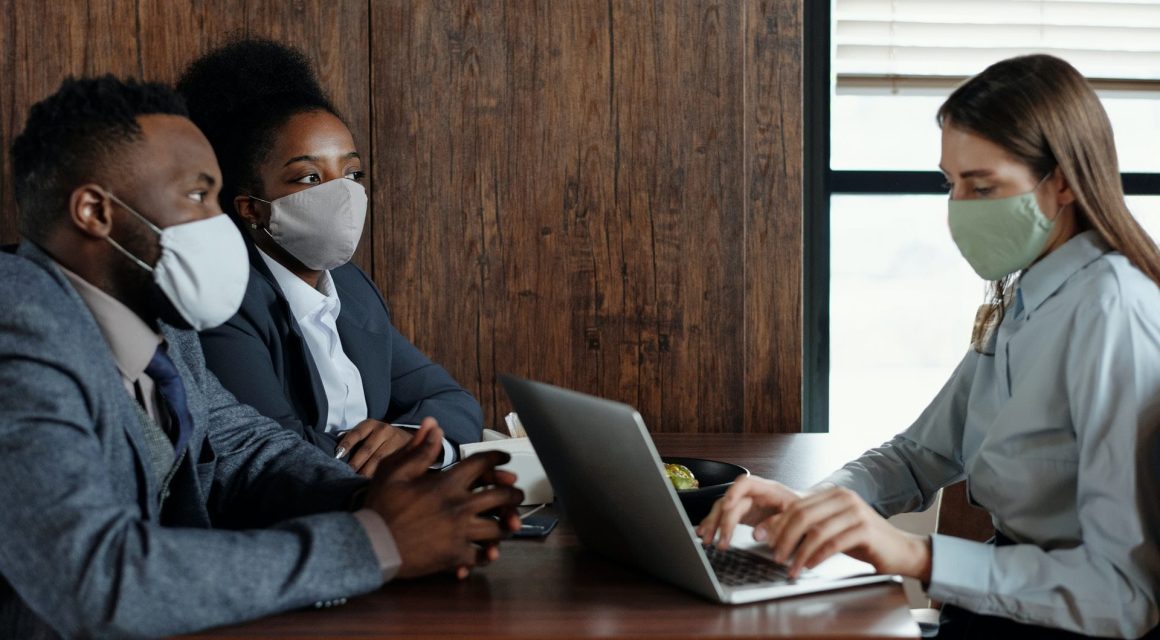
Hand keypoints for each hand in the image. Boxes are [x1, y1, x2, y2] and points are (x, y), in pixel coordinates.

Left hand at [336, 419, 413, 477]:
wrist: (409, 438)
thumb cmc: (379, 438)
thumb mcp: (367, 433)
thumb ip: (352, 440)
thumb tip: (337, 452)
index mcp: (370, 424)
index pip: (356, 434)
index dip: (346, 444)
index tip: (337, 456)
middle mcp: (383, 430)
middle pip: (366, 450)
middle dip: (355, 464)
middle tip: (346, 475)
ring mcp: (394, 440)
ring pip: (377, 460)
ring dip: (365, 472)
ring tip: (357, 481)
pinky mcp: (403, 452)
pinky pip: (388, 465)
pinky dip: (378, 475)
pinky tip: (371, 481)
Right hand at [363, 418, 523, 579]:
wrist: (370, 545)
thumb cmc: (381, 506)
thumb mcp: (395, 471)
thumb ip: (419, 449)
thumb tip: (434, 424)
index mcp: (447, 483)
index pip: (483, 464)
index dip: (498, 457)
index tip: (506, 458)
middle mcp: (459, 506)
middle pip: (502, 497)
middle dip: (514, 494)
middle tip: (516, 494)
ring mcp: (460, 533)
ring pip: (498, 529)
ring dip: (506, 525)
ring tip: (508, 524)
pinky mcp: (455, 556)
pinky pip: (482, 555)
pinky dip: (487, 554)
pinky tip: (489, 551)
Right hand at [696, 475, 803, 547]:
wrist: (807, 515)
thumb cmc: (804, 514)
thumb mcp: (797, 519)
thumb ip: (777, 524)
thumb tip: (757, 534)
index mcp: (768, 490)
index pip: (746, 484)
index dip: (734, 492)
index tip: (726, 506)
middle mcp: (753, 494)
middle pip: (730, 501)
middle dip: (722, 521)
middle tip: (720, 542)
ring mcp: (746, 503)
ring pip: (722, 509)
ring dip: (713, 524)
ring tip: (707, 540)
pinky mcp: (742, 513)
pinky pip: (723, 516)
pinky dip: (713, 524)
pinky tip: (704, 532)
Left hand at [756, 485, 931, 580]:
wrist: (900, 550)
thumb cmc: (864, 540)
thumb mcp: (833, 528)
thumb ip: (809, 526)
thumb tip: (773, 532)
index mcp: (833, 494)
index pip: (796, 505)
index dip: (776, 522)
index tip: (760, 536)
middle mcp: (844, 498)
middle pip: (802, 515)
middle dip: (783, 537)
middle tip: (774, 555)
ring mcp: (855, 512)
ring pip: (816, 531)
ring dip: (798, 552)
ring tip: (790, 567)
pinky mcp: (865, 529)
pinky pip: (833, 543)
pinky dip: (816, 556)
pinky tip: (808, 566)